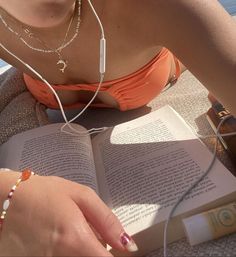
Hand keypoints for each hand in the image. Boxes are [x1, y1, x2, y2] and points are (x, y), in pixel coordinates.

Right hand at [0, 170, 137, 255]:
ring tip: (72, 231)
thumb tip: (127, 244)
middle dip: (97, 251)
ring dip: (82, 250)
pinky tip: (61, 237)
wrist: (8, 199)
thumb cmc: (45, 193)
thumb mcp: (81, 196)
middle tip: (91, 232)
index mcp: (76, 240)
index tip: (117, 248)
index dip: (116, 256)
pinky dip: (68, 251)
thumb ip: (107, 221)